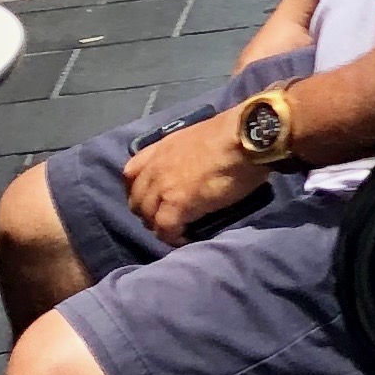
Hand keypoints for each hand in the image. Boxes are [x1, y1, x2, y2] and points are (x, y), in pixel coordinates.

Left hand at [123, 110, 269, 245]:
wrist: (244, 139)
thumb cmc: (232, 135)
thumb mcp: (198, 138)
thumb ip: (185, 154)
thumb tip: (193, 169)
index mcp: (160, 149)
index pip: (131, 174)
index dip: (139, 190)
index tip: (153, 198)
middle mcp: (155, 168)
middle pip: (137, 200)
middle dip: (149, 213)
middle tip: (167, 218)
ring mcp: (163, 187)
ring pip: (148, 217)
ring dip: (160, 226)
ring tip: (177, 230)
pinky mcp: (177, 205)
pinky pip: (165, 229)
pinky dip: (173, 237)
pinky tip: (184, 239)